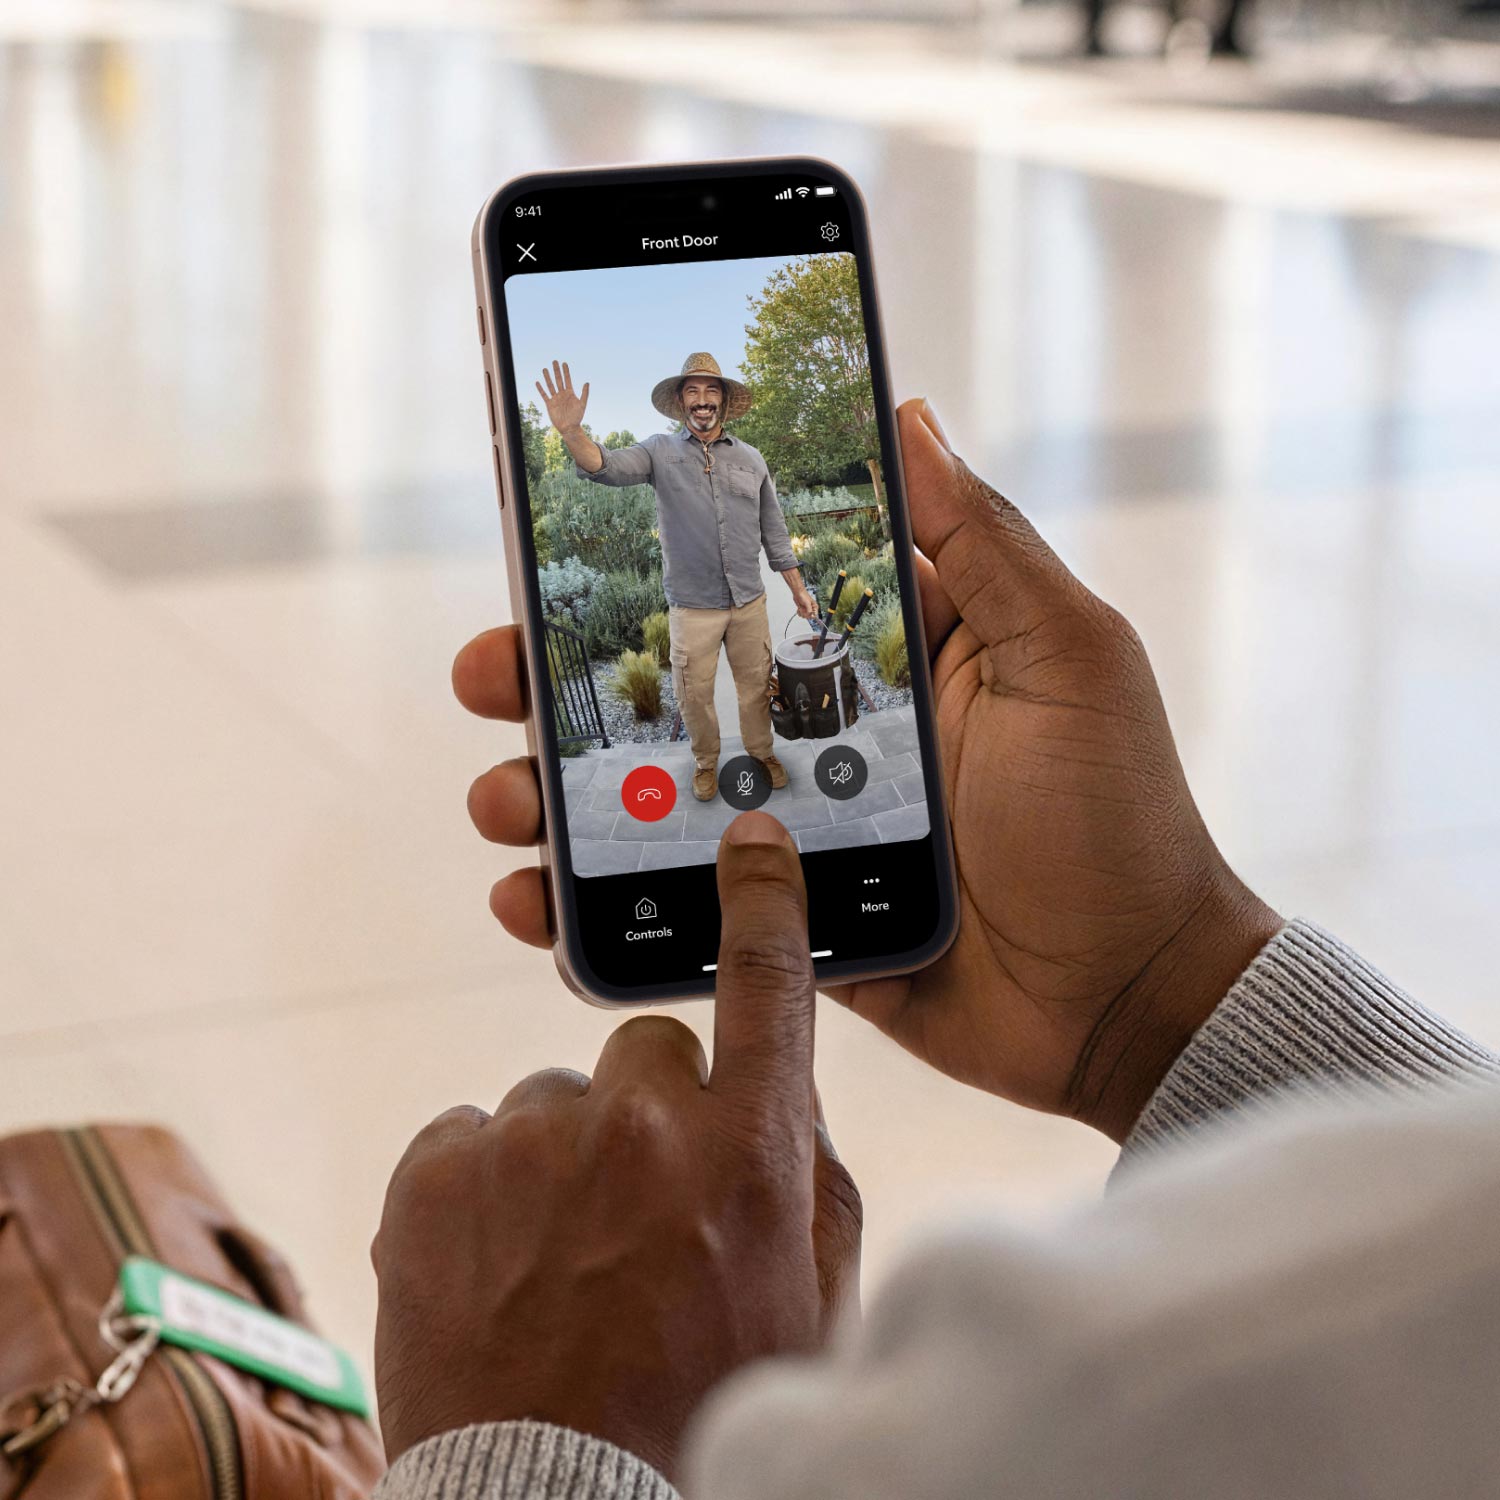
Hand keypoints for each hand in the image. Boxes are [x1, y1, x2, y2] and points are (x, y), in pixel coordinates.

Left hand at [371, 812, 861, 1480]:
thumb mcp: (807, 1305)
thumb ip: (810, 1179)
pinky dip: (482, 1186)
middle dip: (648, 1109)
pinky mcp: (434, 1173)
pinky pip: (469, 1135)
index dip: (762, 901)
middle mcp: (642, 1127)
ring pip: (553, 1099)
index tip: (750, 842)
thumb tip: (782, 1096)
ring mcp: (528, 1143)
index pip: (768, 983)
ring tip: (557, 1264)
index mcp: (748, 1154)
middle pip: (648, 1044)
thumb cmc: (696, 1409)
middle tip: (635, 1207)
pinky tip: (497, 1267)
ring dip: (560, 1160)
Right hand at [453, 400, 1279, 1142]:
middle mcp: (824, 739)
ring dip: (557, 796)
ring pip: (650, 804)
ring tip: (504, 797)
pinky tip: (533, 904)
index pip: (741, 596)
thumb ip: (983, 545)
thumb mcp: (1065, 656)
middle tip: (491, 673)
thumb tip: (912, 414)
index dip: (651, 572)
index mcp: (882, 662)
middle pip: (668, 697)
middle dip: (564, 685)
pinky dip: (594, 911)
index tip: (559, 543)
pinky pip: (672, 913)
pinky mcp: (781, 928)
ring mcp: (795, 839)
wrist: (1126, 999)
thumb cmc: (1114, 819)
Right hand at [535, 359, 588, 432]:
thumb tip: (587, 382)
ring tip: (545, 369)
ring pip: (550, 385)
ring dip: (547, 377)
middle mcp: (562, 394)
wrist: (569, 428)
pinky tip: (538, 382)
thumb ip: (584, 394)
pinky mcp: (549, 404)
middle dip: (556, 371)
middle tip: (554, 361)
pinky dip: (541, 389)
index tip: (564, 363)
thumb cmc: (577, 417)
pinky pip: (544, 395)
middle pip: (558, 380)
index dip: (566, 371)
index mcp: (570, 393)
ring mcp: (555, 399)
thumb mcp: (582, 405)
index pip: (567, 379)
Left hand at [793, 584, 819, 619]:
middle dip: (805, 614)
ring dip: (801, 613)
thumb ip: (809, 610)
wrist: (797, 593)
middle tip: (803, 609)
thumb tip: (811, 616)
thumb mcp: (807, 603)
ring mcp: (806, 610)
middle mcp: (811, 609)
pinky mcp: (802, 610)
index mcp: (815, 607)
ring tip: (801, 608)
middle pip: (809, 617)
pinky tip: (799, 608)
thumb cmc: (804, 596)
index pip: (815, 615)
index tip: (807, 613)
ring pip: (804, 616)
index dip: (810, 615)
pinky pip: (801, 614)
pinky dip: (799, 612)